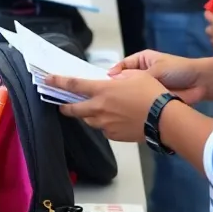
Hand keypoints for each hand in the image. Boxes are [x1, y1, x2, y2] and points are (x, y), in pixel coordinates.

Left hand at [46, 70, 166, 142]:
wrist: (164, 119)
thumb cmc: (152, 93)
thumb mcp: (136, 76)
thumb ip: (119, 77)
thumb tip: (112, 79)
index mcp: (102, 90)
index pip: (73, 85)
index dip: (57, 82)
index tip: (47, 79)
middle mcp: (99, 108)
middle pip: (73, 109)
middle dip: (65, 107)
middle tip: (62, 105)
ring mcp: (105, 124)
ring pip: (88, 120)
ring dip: (87, 115)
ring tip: (95, 111)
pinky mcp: (113, 135)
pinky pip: (103, 129)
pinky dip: (104, 124)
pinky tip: (115, 120)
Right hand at [109, 50, 212, 104]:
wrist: (201, 83)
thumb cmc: (179, 69)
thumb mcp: (156, 68)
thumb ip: (136, 75)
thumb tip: (115, 78)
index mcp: (141, 61)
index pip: (121, 66)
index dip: (113, 74)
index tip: (104, 82)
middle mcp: (142, 74)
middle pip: (124, 81)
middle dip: (118, 87)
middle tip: (107, 96)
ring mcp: (147, 88)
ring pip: (131, 93)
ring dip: (126, 98)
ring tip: (115, 104)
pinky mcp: (153, 99)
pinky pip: (140, 103)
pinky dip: (135, 106)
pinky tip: (127, 110)